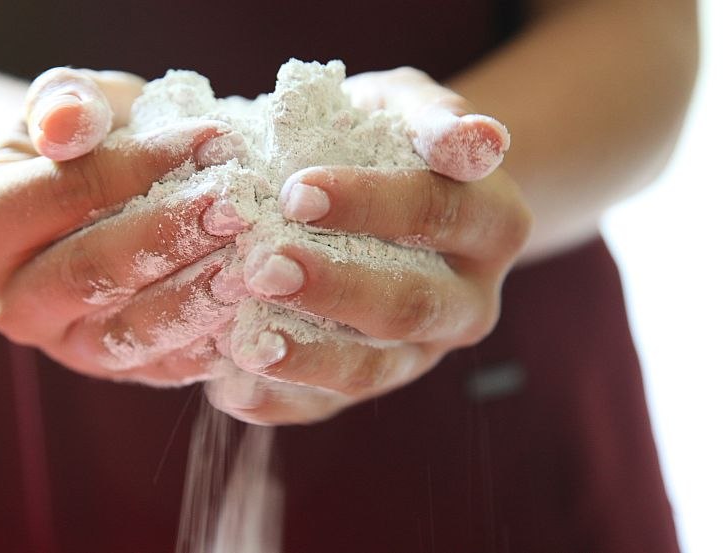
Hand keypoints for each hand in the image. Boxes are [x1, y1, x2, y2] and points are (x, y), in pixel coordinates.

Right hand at [0, 68, 248, 384]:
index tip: (215, 139)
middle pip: (92, 271)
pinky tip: (257, 307)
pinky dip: (213, 341)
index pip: (64, 193)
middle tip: (238, 204)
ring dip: (197, 297)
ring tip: (252, 259)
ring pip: (131, 331)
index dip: (140, 165)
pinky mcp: (121, 374)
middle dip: (171, 235)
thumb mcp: (69, 104)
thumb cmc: (89, 142)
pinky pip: (167, 367)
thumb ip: (64, 102)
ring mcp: (67, 347)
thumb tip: (68, 124)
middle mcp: (14, 300)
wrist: (94, 203)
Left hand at [205, 68, 530, 424]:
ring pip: (374, 369)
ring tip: (247, 346)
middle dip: (335, 289)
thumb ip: (435, 116)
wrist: (390, 193)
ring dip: (308, 360)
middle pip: (409, 304)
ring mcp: (422, 351)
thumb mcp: (411, 107)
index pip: (437, 213)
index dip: (371, 203)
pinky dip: (281, 403)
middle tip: (264, 268)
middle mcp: (469, 300)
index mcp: (493, 224)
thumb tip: (476, 141)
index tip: (297, 190)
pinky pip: (330, 405)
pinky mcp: (374, 380)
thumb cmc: (387, 139)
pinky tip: (231, 390)